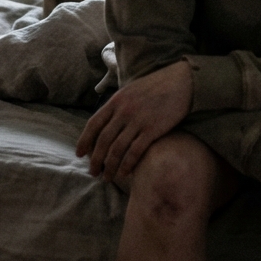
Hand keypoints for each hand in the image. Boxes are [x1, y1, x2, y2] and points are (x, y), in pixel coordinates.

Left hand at [75, 60, 191, 182]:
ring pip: (117, 149)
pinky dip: (127, 164)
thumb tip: (105, 121)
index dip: (84, 141)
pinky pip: (135, 151)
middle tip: (93, 172)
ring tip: (107, 177)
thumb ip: (117, 105)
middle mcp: (124, 111)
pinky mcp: (153, 129)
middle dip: (95, 159)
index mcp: (116, 101)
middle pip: (103, 140)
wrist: (181, 82)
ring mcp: (138, 121)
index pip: (94, 124)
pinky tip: (124, 173)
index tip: (79, 154)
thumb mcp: (130, 90)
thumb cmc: (156, 86)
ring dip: (110, 166)